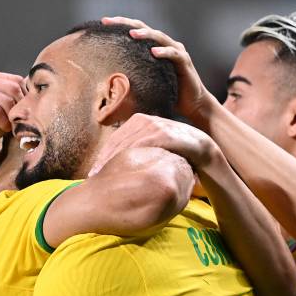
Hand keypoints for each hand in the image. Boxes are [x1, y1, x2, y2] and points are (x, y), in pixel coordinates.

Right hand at [0, 71, 25, 157]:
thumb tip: (43, 87)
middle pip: (13, 88)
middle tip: (20, 120)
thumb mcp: (10, 107)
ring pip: (6, 99)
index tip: (26, 112)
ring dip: (12, 116)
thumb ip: (20, 96)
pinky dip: (3, 121)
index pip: (17, 80)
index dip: (25, 97)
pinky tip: (4, 128)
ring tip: (12, 126)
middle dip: (19, 106)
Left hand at [90, 113, 217, 176]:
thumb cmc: (173, 152)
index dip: (102, 155)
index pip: (115, 138)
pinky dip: (135, 153)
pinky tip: (126, 166)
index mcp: (138, 121)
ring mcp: (157, 125)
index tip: (93, 172)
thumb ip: (135, 152)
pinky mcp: (168, 133)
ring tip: (105, 174)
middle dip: (105, 158)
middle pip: (119, 139)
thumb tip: (112, 167)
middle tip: (94, 175)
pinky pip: (147, 142)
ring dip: (115, 158)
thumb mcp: (151, 150)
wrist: (202, 150)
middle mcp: (146, 120)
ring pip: (130, 141)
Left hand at [102, 16, 213, 124]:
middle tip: (110, 21)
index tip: (103, 22)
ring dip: (146, 34)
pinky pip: (174, 54)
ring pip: (160, 37)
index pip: (136, 30)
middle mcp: (166, 45)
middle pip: (146, 28)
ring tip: (132, 34)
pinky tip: (154, 52)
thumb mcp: (145, 82)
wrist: (192, 105)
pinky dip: (164, 52)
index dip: (120, 24)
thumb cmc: (167, 94)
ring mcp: (177, 52)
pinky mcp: (185, 62)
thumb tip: (107, 82)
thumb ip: (132, 76)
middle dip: (127, 24)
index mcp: (155, 47)